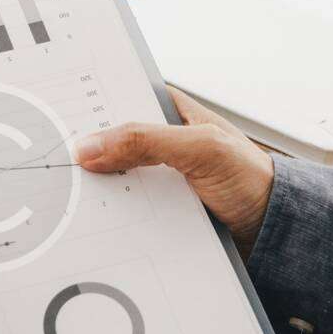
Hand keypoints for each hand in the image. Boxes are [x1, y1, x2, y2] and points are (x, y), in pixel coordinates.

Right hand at [74, 88, 273, 257]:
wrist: (277, 233)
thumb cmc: (254, 179)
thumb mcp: (201, 148)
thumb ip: (146, 140)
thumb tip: (91, 146)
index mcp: (172, 113)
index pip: (119, 100)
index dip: (90, 106)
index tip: (56, 114)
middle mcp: (161, 142)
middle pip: (108, 143)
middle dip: (86, 152)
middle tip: (57, 160)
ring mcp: (157, 177)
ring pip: (112, 179)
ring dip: (96, 189)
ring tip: (67, 194)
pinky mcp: (157, 209)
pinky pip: (124, 209)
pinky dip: (112, 215)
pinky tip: (96, 220)